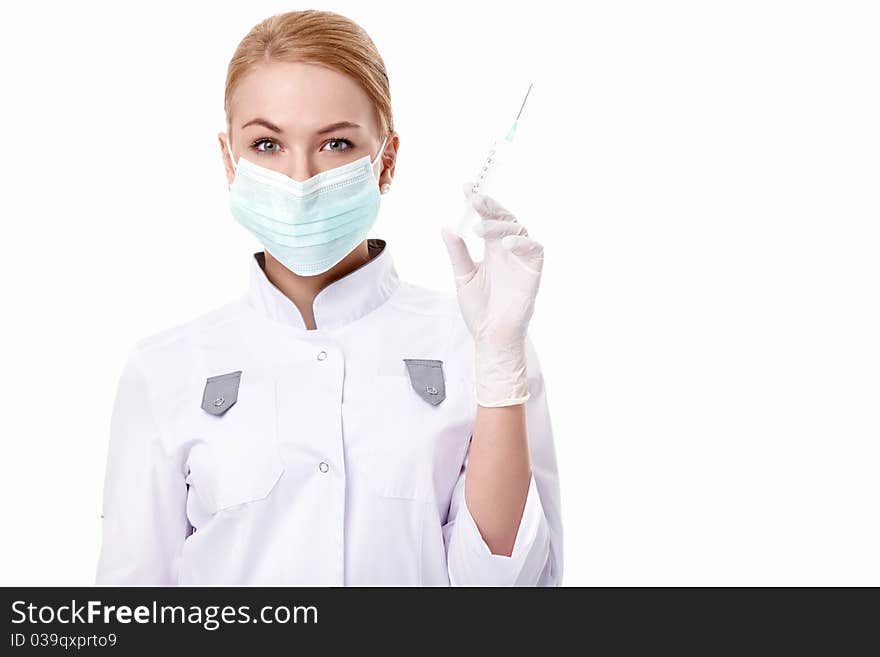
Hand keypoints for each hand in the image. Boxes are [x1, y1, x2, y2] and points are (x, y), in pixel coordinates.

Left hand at [440, 183, 544, 406]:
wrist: (490, 336)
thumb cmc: (478, 309)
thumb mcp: (462, 275)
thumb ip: (457, 251)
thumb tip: (446, 226)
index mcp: (491, 249)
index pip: (486, 219)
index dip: (479, 202)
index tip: (466, 187)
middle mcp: (507, 250)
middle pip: (503, 218)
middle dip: (490, 206)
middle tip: (475, 198)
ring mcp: (521, 259)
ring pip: (518, 229)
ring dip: (500, 224)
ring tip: (480, 228)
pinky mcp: (533, 270)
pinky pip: (534, 249)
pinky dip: (523, 242)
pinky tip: (507, 243)